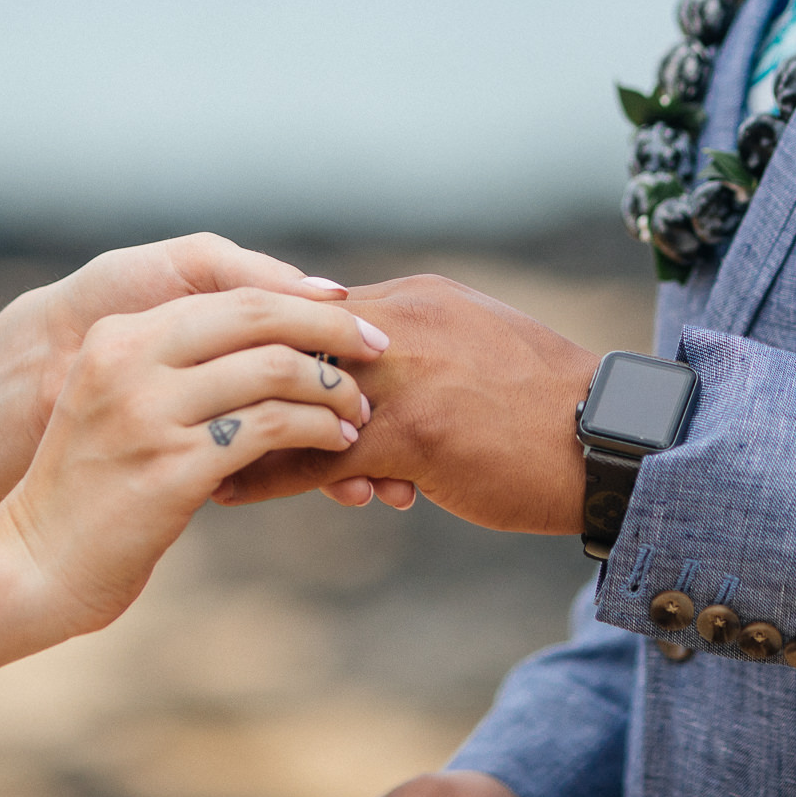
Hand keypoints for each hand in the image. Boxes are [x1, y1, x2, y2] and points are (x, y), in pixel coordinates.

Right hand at [0, 234, 353, 506]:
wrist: (33, 566)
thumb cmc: (89, 493)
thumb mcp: (116, 406)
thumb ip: (171, 370)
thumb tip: (264, 347)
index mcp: (116, 337)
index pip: (228, 297)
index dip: (298, 303)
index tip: (348, 319)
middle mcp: (128, 361)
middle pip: (255, 316)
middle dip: (328, 329)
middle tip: (377, 348)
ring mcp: (147, 413)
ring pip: (272, 370)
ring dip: (332, 388)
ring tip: (359, 411)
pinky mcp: (172, 467)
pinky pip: (270, 428)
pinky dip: (318, 431)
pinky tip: (338, 446)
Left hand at [213, 275, 597, 534]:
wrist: (613, 444)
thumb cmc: (550, 410)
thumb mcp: (479, 355)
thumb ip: (420, 352)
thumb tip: (367, 373)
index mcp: (419, 301)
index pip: (319, 315)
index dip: (268, 347)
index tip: (216, 367)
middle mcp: (405, 324)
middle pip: (293, 343)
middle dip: (238, 376)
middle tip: (182, 405)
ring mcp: (408, 376)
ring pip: (294, 394)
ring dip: (240, 424)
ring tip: (191, 450)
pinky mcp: (413, 433)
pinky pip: (316, 455)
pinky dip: (264, 474)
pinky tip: (225, 496)